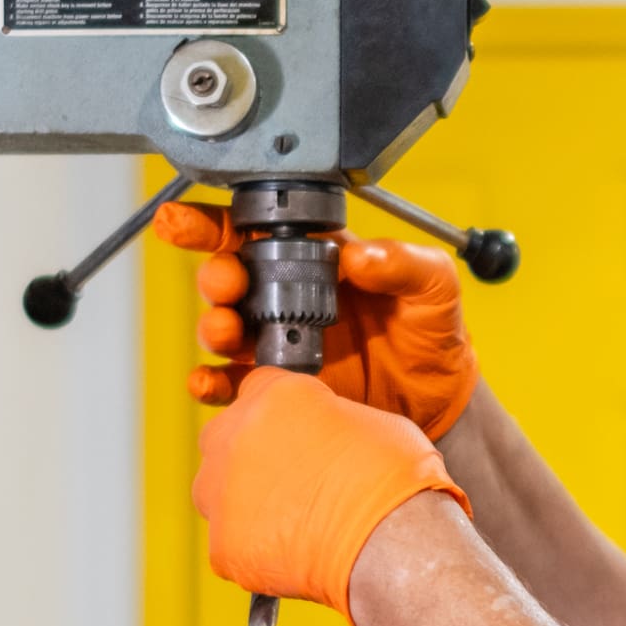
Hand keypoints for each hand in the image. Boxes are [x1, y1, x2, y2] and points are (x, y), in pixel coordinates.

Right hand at [155, 200, 480, 438]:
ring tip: (229, 331)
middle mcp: (288, 298)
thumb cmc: (433, 335)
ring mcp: (280, 343)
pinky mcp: (278, 388)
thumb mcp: (435, 286)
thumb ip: (404, 262)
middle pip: (229, 277)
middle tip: (227, 282)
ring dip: (215, 327)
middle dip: (216, 276)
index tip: (184, 222)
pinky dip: (210, 384)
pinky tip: (209, 383)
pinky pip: (231, 385)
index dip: (212, 223)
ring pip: (225, 329)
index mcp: (316, 260)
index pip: (256, 231)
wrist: (441, 403)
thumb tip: (359, 256)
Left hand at [192, 369, 469, 620]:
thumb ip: (330, 421)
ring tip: (295, 523)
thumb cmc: (396, 478)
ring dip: (246, 503)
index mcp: (273, 394)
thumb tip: (329, 437)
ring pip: (218, 493)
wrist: (391, 540)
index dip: (281, 416)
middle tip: (295, 483)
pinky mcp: (221, 543)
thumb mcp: (371, 421)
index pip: (258, 390)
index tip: (297, 436)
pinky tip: (293, 556)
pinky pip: (230, 544)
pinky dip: (255, 552)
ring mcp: (220, 491)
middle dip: (252, 457)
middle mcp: (233, 433)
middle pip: (227, 439)